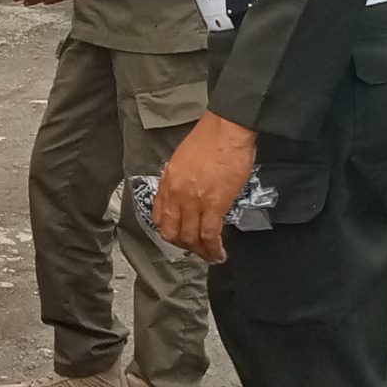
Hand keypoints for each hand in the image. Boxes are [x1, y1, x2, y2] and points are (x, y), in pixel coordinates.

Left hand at [153, 113, 256, 263]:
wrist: (226, 130)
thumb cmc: (208, 138)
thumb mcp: (181, 160)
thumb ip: (178, 181)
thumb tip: (185, 197)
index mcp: (167, 183)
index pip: (160, 218)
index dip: (169, 233)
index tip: (178, 238)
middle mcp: (176, 195)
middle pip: (173, 233)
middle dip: (184, 246)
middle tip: (195, 251)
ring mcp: (194, 202)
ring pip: (191, 238)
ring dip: (200, 252)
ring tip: (210, 256)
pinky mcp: (215, 205)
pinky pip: (210, 235)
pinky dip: (213, 249)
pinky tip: (219, 253)